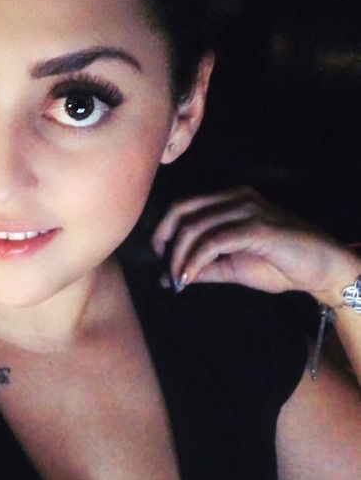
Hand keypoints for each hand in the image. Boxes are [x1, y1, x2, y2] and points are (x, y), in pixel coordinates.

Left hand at [152, 186, 359, 305]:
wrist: (320, 270)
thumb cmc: (277, 265)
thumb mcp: (230, 267)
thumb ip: (201, 268)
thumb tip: (167, 278)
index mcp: (229, 200)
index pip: (183, 206)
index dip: (163, 230)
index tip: (159, 257)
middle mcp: (236, 198)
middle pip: (182, 210)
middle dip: (164, 240)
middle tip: (163, 267)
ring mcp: (247, 210)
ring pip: (195, 227)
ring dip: (179, 258)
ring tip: (177, 281)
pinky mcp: (257, 228)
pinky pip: (213, 242)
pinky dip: (195, 262)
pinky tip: (189, 278)